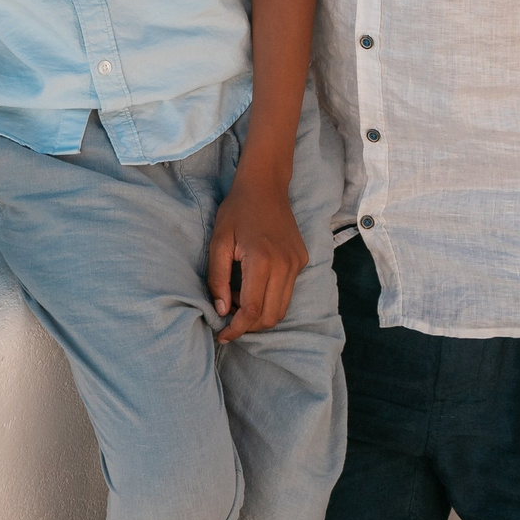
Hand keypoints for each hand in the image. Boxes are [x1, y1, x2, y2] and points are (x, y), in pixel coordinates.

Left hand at [207, 172, 305, 343]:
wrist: (265, 185)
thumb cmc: (237, 210)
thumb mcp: (218, 242)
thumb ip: (218, 279)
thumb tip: (222, 311)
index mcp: (262, 261)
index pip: (252, 310)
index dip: (236, 329)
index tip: (222, 335)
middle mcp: (285, 265)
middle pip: (270, 316)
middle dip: (248, 325)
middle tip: (228, 314)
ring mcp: (297, 263)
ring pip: (281, 307)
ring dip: (259, 313)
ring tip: (238, 296)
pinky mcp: (302, 260)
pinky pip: (287, 292)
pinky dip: (269, 298)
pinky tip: (252, 283)